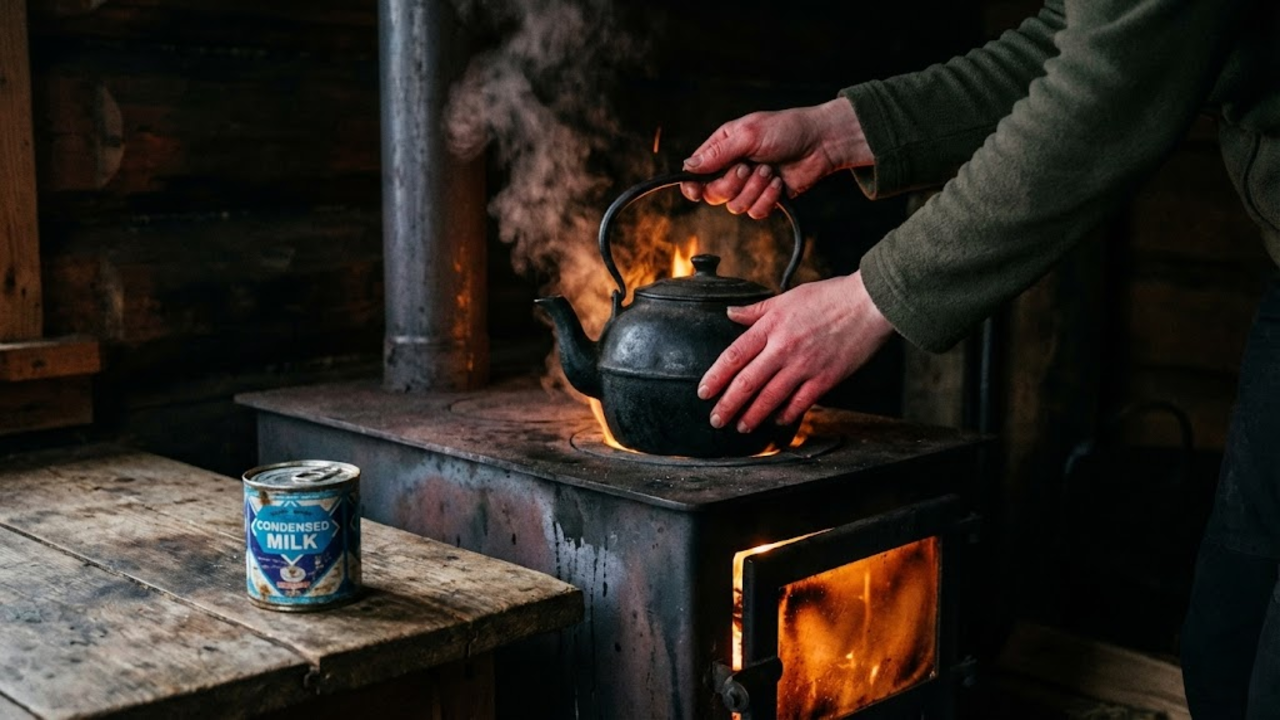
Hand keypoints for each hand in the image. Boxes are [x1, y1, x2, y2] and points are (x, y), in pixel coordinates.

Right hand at [680, 98, 871, 218]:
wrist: (820, 143)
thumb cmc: (786, 129)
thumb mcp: (748, 134)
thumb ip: (718, 153)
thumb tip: (689, 165)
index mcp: (723, 149)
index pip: (696, 173)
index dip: (692, 185)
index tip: (695, 190)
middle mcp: (732, 168)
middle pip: (714, 194)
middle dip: (732, 184)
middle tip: (749, 167)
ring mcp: (749, 186)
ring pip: (735, 206)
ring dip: (754, 190)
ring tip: (770, 171)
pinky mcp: (766, 199)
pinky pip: (755, 212)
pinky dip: (768, 199)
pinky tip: (778, 183)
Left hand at [698, 271, 894, 432]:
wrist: (868, 303)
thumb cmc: (830, 297)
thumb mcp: (787, 297)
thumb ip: (757, 310)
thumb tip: (731, 314)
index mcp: (771, 326)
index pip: (733, 356)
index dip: (715, 376)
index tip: (704, 392)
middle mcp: (783, 348)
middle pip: (746, 382)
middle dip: (727, 404)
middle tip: (716, 419)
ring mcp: (804, 366)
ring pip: (770, 398)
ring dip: (752, 415)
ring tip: (741, 425)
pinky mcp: (825, 379)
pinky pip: (799, 403)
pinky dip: (785, 415)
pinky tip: (777, 421)